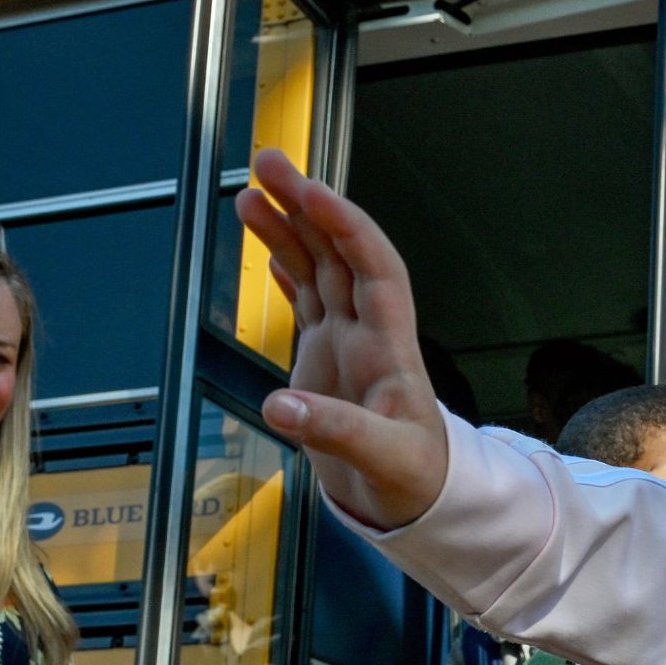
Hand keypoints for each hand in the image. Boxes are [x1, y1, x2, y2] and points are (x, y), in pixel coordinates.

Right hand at [235, 149, 450, 529]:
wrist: (417, 501)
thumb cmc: (415, 479)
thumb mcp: (385, 461)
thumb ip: (334, 430)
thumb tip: (280, 407)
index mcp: (391, 346)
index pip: (373, 265)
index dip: (344, 226)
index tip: (309, 193)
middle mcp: (368, 332)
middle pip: (338, 252)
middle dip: (306, 204)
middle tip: (266, 163)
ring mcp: (346, 342)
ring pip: (317, 269)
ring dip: (287, 229)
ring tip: (248, 195)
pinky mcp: (326, 359)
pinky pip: (306, 300)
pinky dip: (288, 271)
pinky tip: (268, 248)